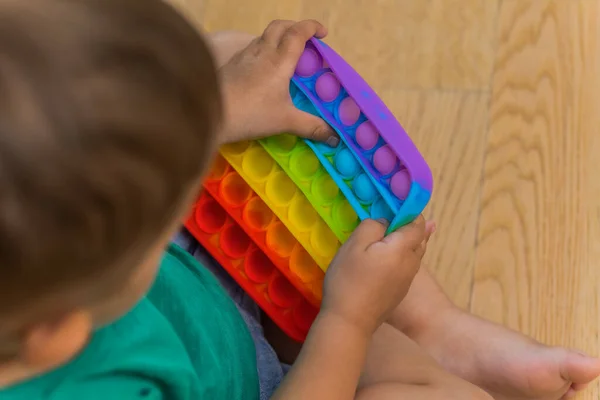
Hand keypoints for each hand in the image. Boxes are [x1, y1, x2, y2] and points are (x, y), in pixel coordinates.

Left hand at [217, 20, 337, 144]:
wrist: (208, 114)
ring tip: (286, 56)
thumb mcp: (285, 121)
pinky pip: (251, 49)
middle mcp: (261, 51)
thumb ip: (311, 127)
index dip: (312, 27)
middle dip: (295, 27)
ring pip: (263, 37)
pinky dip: (263, 51)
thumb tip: (333, 137)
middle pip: (279, 26)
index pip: (298, 32)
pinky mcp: (231, 65)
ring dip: (278, 38)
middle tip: (306, 40)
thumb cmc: (250, 114)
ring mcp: (243, 56)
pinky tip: (263, 71)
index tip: (322, 32)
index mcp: (279, 60)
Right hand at [321, 217, 433, 336]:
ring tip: (392, 233)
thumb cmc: (349, 280)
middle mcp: (412, 262)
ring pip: (414, 253)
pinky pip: (406, 267)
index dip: (409, 210)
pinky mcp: (399, 292)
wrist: (350, 322)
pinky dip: (400, 257)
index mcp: (403, 247)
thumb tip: (385, 222)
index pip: (417, 222)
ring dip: (405, 241)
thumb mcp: (355, 245)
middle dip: (409, 225)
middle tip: (394, 216)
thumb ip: (373, 226)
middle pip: (419, 238)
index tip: (395, 203)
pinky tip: (386, 257)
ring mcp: (407, 280)